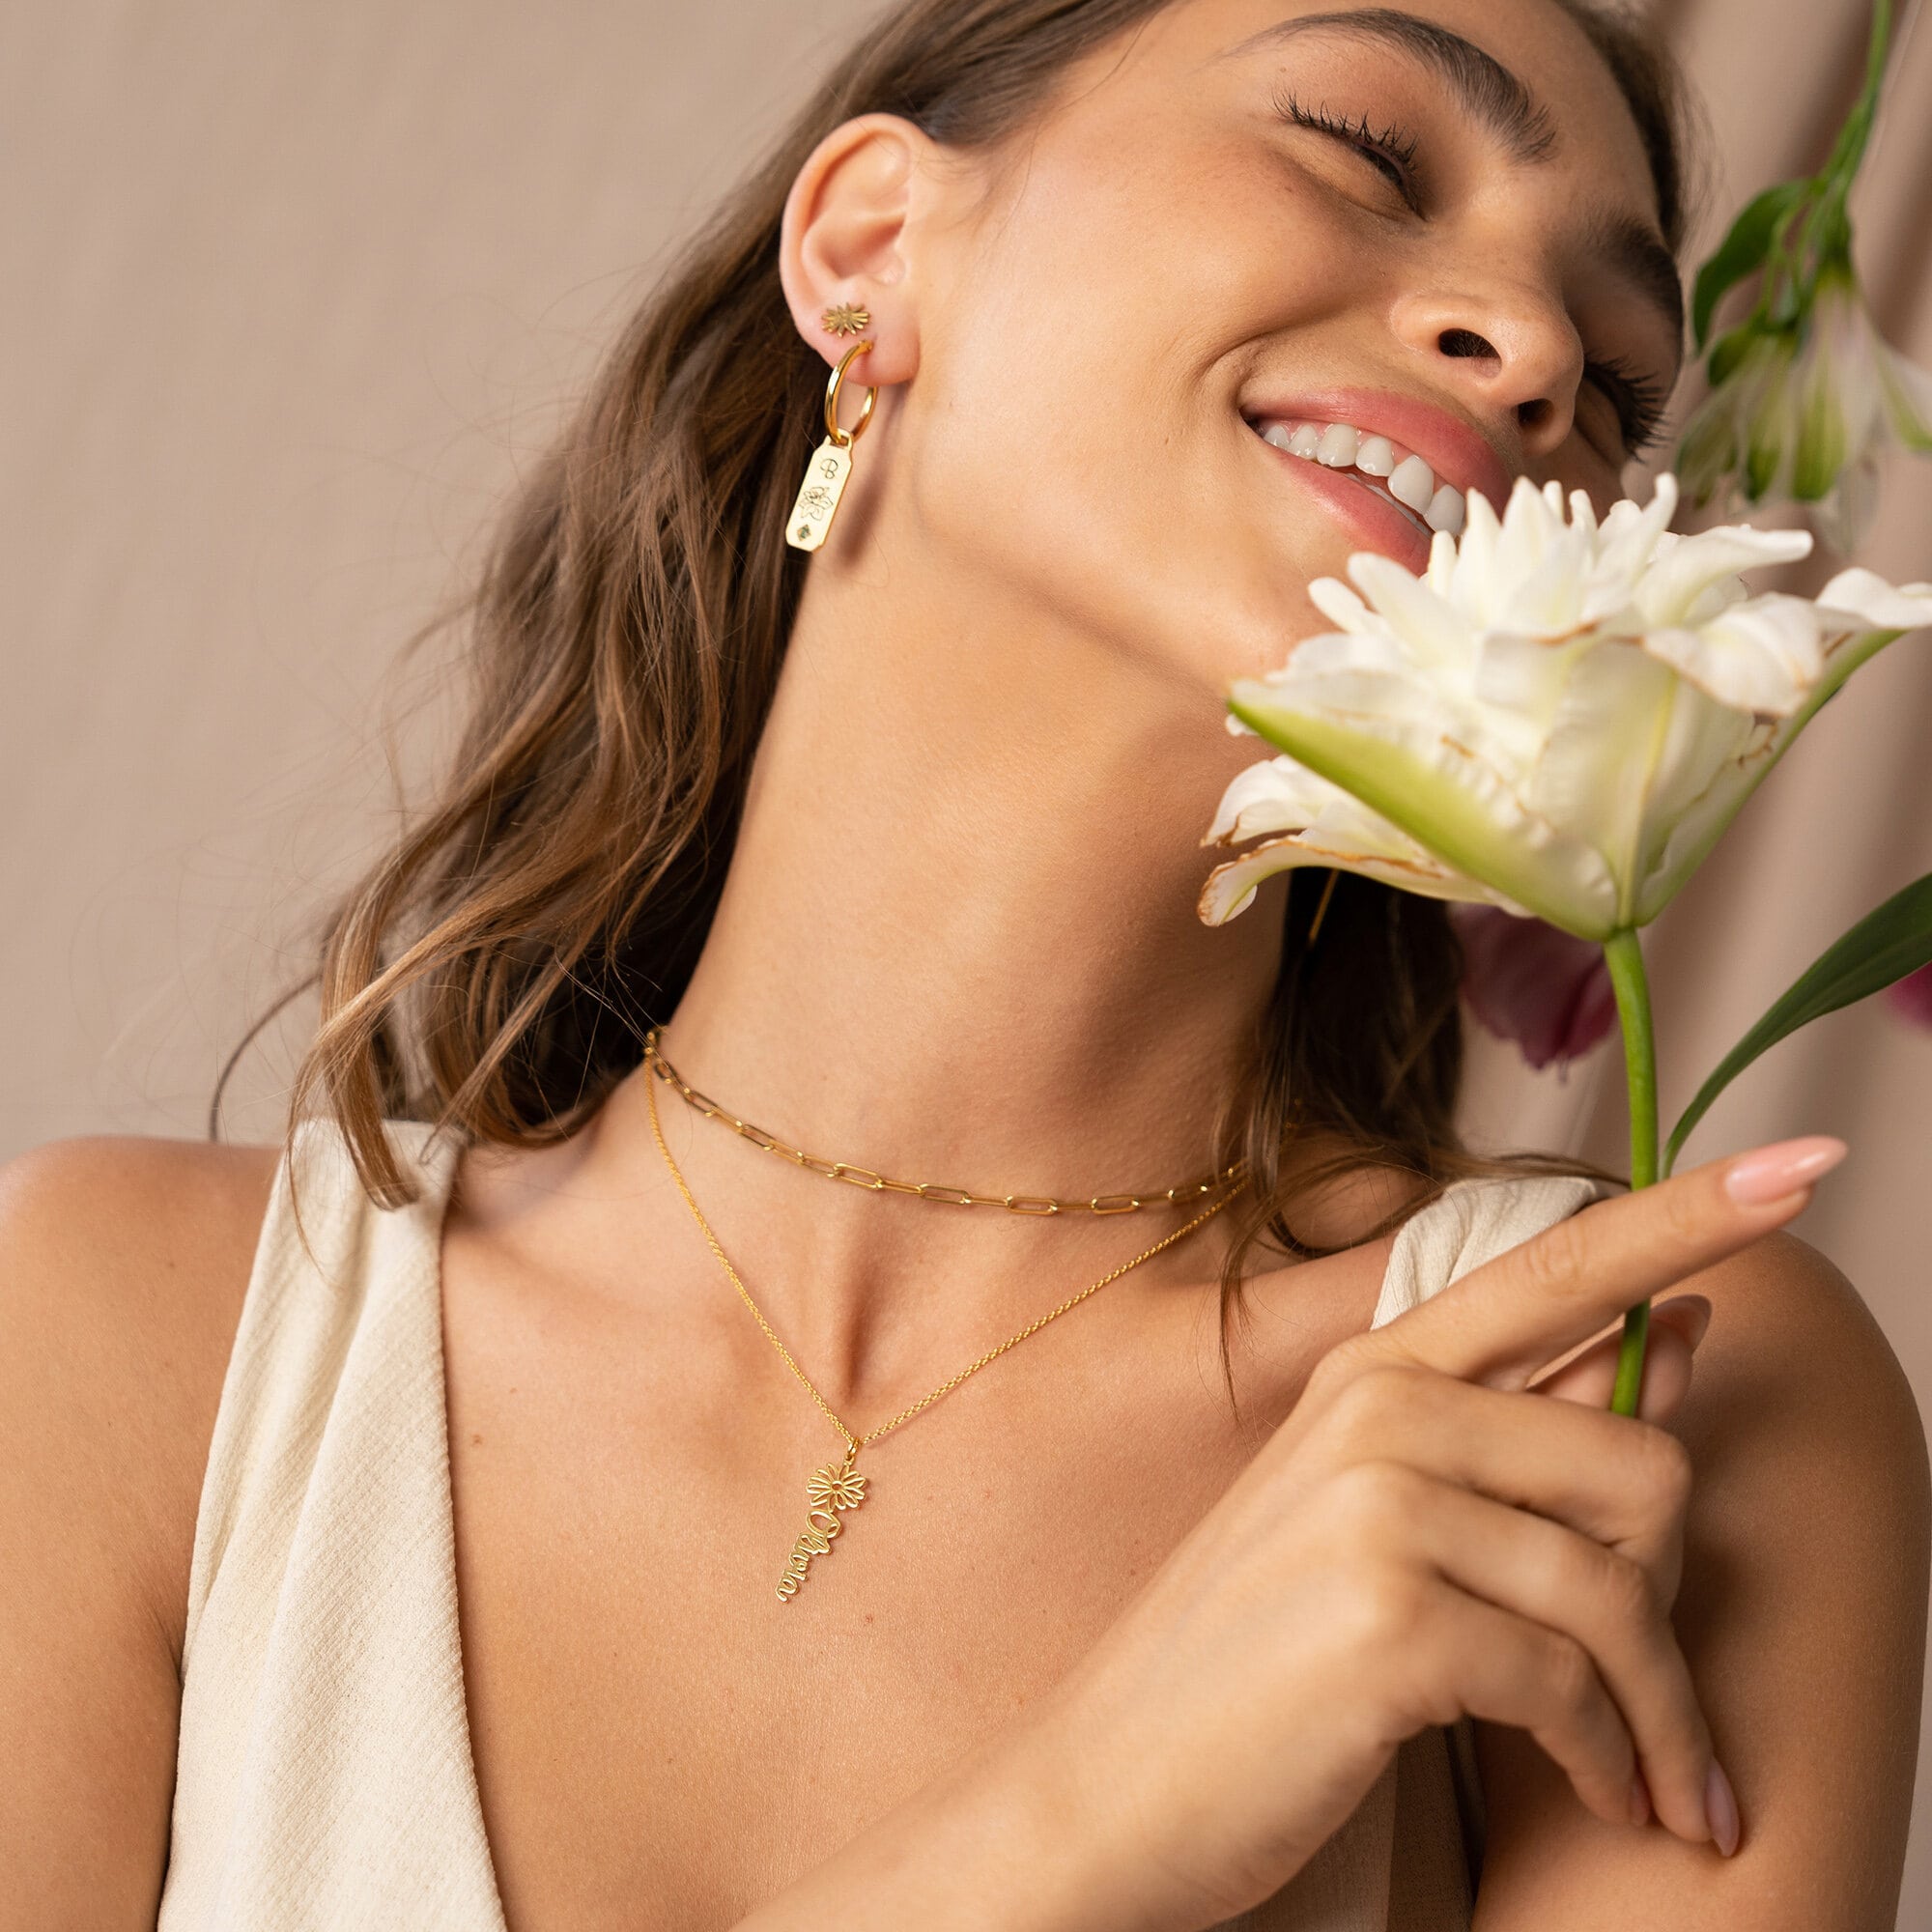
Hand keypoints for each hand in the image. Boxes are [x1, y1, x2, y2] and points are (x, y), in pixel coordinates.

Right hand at [1019, 1135, 1844, 1929]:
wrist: (1107, 1787)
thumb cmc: (1258, 1659)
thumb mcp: (1385, 1526)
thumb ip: (1532, 1431)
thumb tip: (1687, 1331)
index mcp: (1376, 1369)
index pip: (1560, 1267)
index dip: (1690, 1214)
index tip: (1810, 1161)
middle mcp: (1376, 1406)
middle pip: (1641, 1461)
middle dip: (1673, 1600)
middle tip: (1652, 1698)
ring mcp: (1374, 1500)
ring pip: (1622, 1584)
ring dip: (1659, 1711)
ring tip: (1650, 1779)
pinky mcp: (1387, 1613)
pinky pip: (1575, 1681)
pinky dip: (1607, 1756)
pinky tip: (1594, 1790)